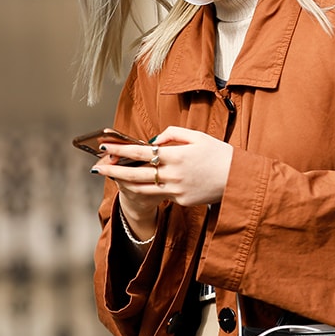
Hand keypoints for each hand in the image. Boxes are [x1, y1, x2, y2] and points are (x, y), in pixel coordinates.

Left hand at [94, 126, 232, 208]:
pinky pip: (160, 194)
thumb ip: (173, 134)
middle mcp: (173, 174)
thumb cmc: (219, 154)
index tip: (104, 146)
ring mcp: (176, 191)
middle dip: (113, 169)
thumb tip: (154, 140)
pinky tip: (137, 182)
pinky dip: (148, 187)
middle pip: (135, 173)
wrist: (238, 180)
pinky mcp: (180, 201)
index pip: (141, 151)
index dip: (121, 149)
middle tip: (96, 167)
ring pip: (142, 187)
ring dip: (124, 182)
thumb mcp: (198, 136)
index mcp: (176, 155)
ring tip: (111, 175)